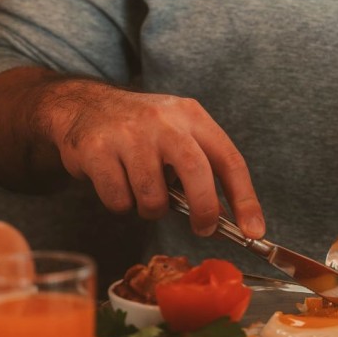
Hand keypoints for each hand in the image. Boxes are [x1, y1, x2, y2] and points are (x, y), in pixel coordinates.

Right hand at [38, 80, 265, 238]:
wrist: (84, 106)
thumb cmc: (139, 129)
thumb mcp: (176, 133)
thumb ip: (201, 166)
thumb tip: (226, 216)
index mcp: (190, 115)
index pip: (228, 158)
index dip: (245, 199)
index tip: (253, 230)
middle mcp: (162, 120)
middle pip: (197, 172)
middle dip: (204, 209)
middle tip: (203, 228)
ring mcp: (129, 134)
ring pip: (153, 196)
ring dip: (151, 208)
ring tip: (142, 190)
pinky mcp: (98, 150)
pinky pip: (119, 200)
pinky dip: (121, 204)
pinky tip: (116, 182)